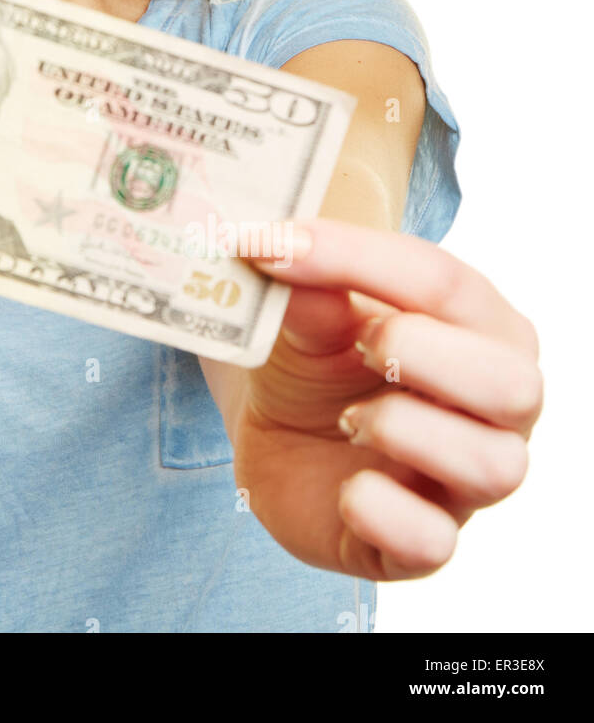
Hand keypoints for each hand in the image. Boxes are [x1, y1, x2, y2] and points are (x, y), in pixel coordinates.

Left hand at [229, 216, 541, 579]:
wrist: (277, 435)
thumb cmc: (317, 360)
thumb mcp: (304, 317)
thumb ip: (304, 293)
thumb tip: (280, 253)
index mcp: (477, 328)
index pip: (445, 284)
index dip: (356, 257)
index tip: (271, 245)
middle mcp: (490, 408)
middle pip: (514, 383)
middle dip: (426, 352)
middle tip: (357, 340)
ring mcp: (462, 481)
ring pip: (495, 466)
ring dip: (407, 429)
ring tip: (348, 417)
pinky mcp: (419, 541)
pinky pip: (433, 541)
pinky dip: (387, 513)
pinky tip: (347, 487)